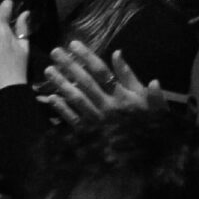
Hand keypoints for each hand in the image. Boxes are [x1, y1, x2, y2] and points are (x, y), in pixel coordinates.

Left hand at [41, 41, 163, 127]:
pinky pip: (74, 120)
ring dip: (61, 84)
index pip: (101, 71)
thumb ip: (131, 77)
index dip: (86, 56)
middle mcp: (108, 106)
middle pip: (85, 82)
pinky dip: (62, 109)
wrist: (149, 154)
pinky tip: (51, 97)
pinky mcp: (91, 135)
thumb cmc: (150, 122)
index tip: (73, 44)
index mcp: (122, 95)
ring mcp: (98, 121)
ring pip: (76, 99)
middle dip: (69, 66)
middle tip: (55, 52)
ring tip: (48, 71)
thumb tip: (117, 53)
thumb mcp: (148, 98)